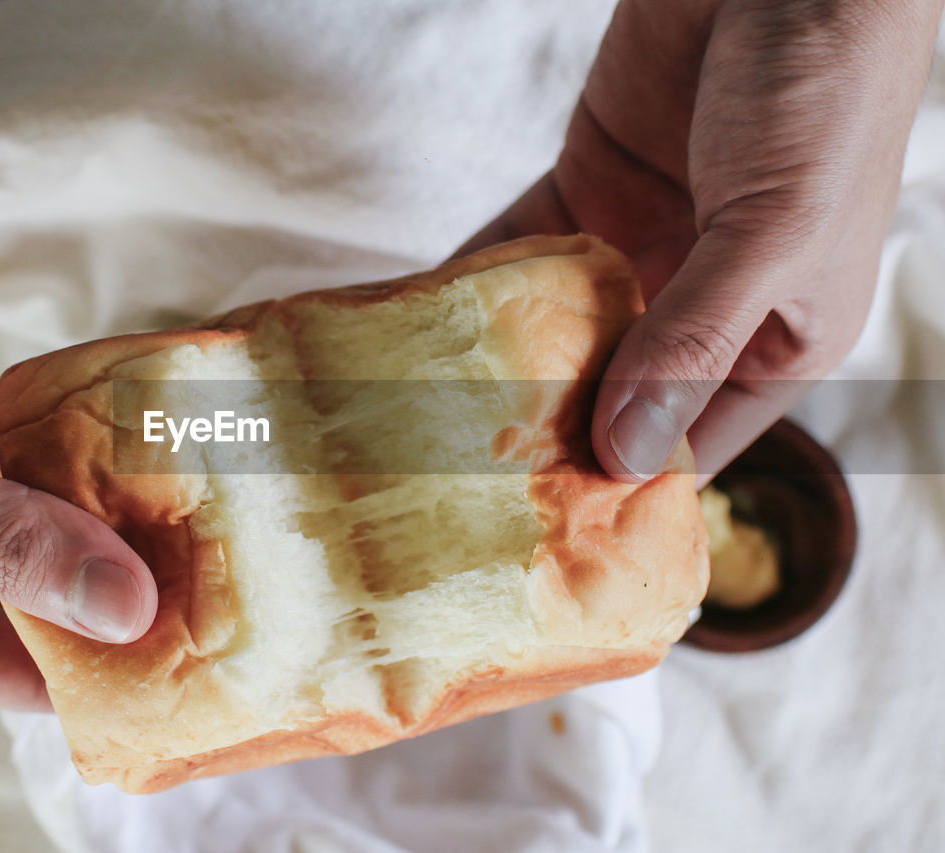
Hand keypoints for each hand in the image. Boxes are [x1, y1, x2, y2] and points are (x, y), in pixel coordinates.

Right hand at [0, 118, 157, 709]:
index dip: (107, 661)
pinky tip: (140, 421)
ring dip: (109, 496)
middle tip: (231, 556)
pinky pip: (26, 434)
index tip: (202, 644)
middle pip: (46, 587)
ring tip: (209, 490)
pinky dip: (75, 428)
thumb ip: (5, 546)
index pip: (19, 670)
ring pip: (42, 507)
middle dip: (125, 571)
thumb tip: (127, 610)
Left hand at [457, 0, 943, 481]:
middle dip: (543, 431)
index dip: (622, 482)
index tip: (543, 526)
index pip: (690, 440)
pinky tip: (420, 321)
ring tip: (422, 415)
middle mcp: (702, 306)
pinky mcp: (588, 190)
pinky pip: (522, 249)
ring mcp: (639, 247)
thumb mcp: (772, 232)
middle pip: (612, 393)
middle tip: (456, 478)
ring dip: (497, 361)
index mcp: (774, 340)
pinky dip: (476, 281)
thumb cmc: (822, 95)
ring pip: (559, 327)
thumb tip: (622, 452)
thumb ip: (694, 338)